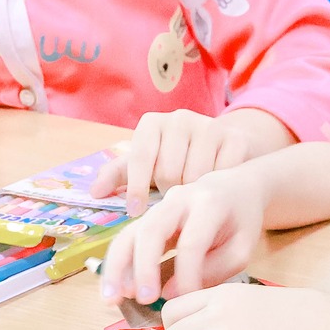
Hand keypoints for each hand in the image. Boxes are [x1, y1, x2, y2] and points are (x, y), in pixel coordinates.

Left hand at [90, 109, 291, 213]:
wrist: (222, 147)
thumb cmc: (175, 158)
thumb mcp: (146, 165)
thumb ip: (119, 175)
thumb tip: (95, 192)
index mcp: (152, 123)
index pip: (139, 157)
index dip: (136, 187)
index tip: (136, 210)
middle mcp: (179, 118)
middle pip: (168, 171)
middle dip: (169, 192)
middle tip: (175, 195)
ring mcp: (209, 125)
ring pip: (195, 176)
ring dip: (193, 192)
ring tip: (194, 191)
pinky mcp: (234, 138)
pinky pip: (221, 174)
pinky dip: (216, 187)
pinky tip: (215, 187)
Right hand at [99, 167, 265, 303]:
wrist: (236, 188)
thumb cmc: (241, 221)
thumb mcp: (242, 247)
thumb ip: (214, 269)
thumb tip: (171, 293)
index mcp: (209, 203)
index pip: (192, 241)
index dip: (187, 273)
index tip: (186, 300)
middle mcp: (178, 199)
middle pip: (152, 230)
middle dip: (144, 267)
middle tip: (143, 299)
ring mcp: (159, 207)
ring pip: (130, 233)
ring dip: (117, 268)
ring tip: (111, 299)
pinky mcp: (148, 219)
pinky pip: (128, 240)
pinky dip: (118, 266)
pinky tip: (115, 291)